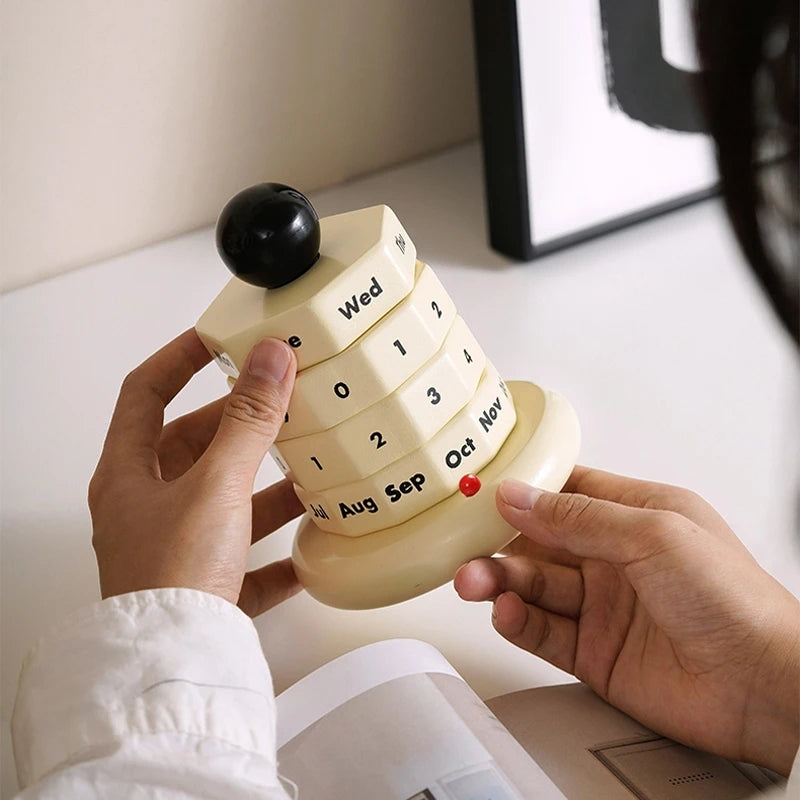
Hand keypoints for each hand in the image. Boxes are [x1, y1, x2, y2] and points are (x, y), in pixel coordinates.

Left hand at [89, 329, 304, 616]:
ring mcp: (177, 549)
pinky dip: (277, 551)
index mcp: (130, 474)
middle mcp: (148, 509)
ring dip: (266, 486)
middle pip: (193, 447)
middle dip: (240, 426)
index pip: (146, 392)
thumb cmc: (171, 577)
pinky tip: (310, 548)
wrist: (175, 667)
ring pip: (226, 502)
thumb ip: (248, 419)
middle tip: (282, 404)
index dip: (181, 358)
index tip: (220, 339)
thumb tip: (268, 357)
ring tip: (308, 466)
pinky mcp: (207, 587)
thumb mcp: (215, 484)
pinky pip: (247, 560)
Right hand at [455, 466, 799, 774]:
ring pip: (534, 586)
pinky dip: (518, 621)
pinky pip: (542, 631)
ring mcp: (603, 607)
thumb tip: (519, 495)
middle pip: (539, 542)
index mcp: (635, 516)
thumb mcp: (653, 534)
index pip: (565, 493)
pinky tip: (508, 613)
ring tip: (474, 581)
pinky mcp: (594, 653)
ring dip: (500, 581)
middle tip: (467, 545)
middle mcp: (615, 559)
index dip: (523, 491)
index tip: (481, 491)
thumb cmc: (733, 599)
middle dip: (499, 542)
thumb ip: (578, 516)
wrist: (762, 686)